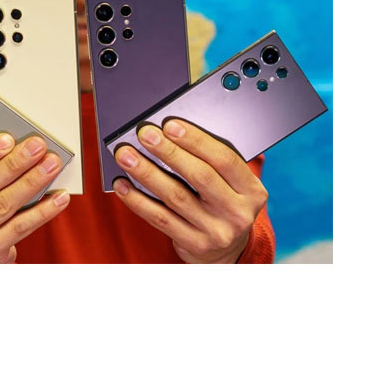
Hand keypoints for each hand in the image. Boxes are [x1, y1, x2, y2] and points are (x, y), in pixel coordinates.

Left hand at [113, 119, 267, 263]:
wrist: (225, 251)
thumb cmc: (222, 203)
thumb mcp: (232, 185)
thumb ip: (211, 162)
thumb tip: (170, 133)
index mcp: (252, 191)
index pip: (224, 159)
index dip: (196, 140)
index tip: (170, 125)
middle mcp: (237, 213)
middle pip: (199, 176)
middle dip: (168, 152)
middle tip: (144, 134)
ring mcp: (216, 231)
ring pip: (175, 196)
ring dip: (146, 172)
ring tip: (126, 155)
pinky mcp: (193, 245)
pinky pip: (160, 219)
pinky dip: (138, 200)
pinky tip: (123, 184)